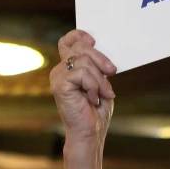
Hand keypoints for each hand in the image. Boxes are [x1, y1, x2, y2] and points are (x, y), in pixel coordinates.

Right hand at [50, 30, 116, 147]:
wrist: (90, 133)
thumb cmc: (96, 111)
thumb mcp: (100, 82)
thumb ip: (96, 65)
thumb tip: (96, 47)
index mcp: (68, 68)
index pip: (67, 41)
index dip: (79, 35)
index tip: (93, 41)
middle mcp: (60, 70)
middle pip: (80, 47)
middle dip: (100, 58)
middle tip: (112, 72)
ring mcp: (57, 77)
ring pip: (83, 60)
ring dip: (99, 79)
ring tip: (102, 94)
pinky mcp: (59, 85)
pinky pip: (81, 73)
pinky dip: (93, 85)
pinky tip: (92, 98)